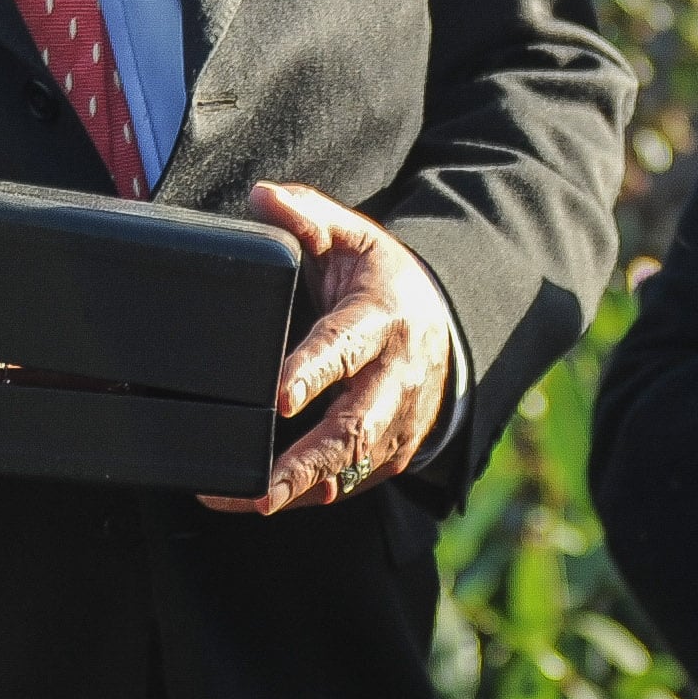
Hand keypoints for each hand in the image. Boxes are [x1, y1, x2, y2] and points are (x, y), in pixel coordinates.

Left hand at [202, 181, 456, 517]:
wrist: (444, 325)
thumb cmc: (381, 281)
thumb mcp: (354, 237)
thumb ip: (309, 216)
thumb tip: (263, 197)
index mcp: (383, 318)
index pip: (347, 345)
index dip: (315, 370)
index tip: (281, 394)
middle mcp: (396, 375)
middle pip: (356, 425)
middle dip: (310, 459)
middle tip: (266, 485)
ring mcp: (398, 420)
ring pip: (353, 465)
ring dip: (303, 487)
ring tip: (252, 500)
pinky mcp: (392, 452)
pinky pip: (351, 483)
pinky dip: (310, 496)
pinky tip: (261, 500)